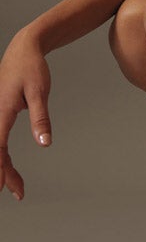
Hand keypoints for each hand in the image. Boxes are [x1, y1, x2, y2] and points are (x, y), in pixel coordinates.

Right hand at [0, 31, 51, 199]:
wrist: (24, 49)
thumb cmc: (32, 68)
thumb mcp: (40, 92)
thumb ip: (41, 119)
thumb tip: (45, 144)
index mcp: (1, 111)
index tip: (2, 186)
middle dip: (3, 173)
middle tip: (19, 192)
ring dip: (3, 166)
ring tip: (17, 185)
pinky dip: (2, 155)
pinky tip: (9, 167)